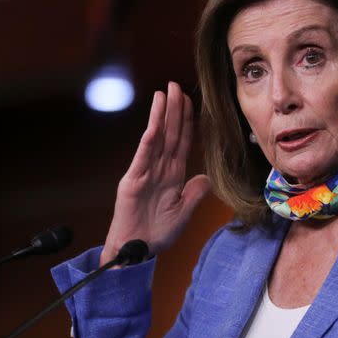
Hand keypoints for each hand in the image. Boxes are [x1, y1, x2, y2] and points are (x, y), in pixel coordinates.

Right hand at [100, 82, 210, 265]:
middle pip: (169, 133)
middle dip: (173, 109)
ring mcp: (144, 173)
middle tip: (174, 85)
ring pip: (155, 139)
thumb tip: (205, 176)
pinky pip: (143, 158)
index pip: (181, 141)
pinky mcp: (132, 182)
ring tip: (162, 94)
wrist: (136, 253)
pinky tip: (154, 124)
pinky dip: (148, 140)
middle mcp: (158, 169)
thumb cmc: (156, 234)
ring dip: (160, 116)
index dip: (186, 120)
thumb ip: (194, 193)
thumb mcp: (183, 212)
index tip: (190, 100)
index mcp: (172, 174)